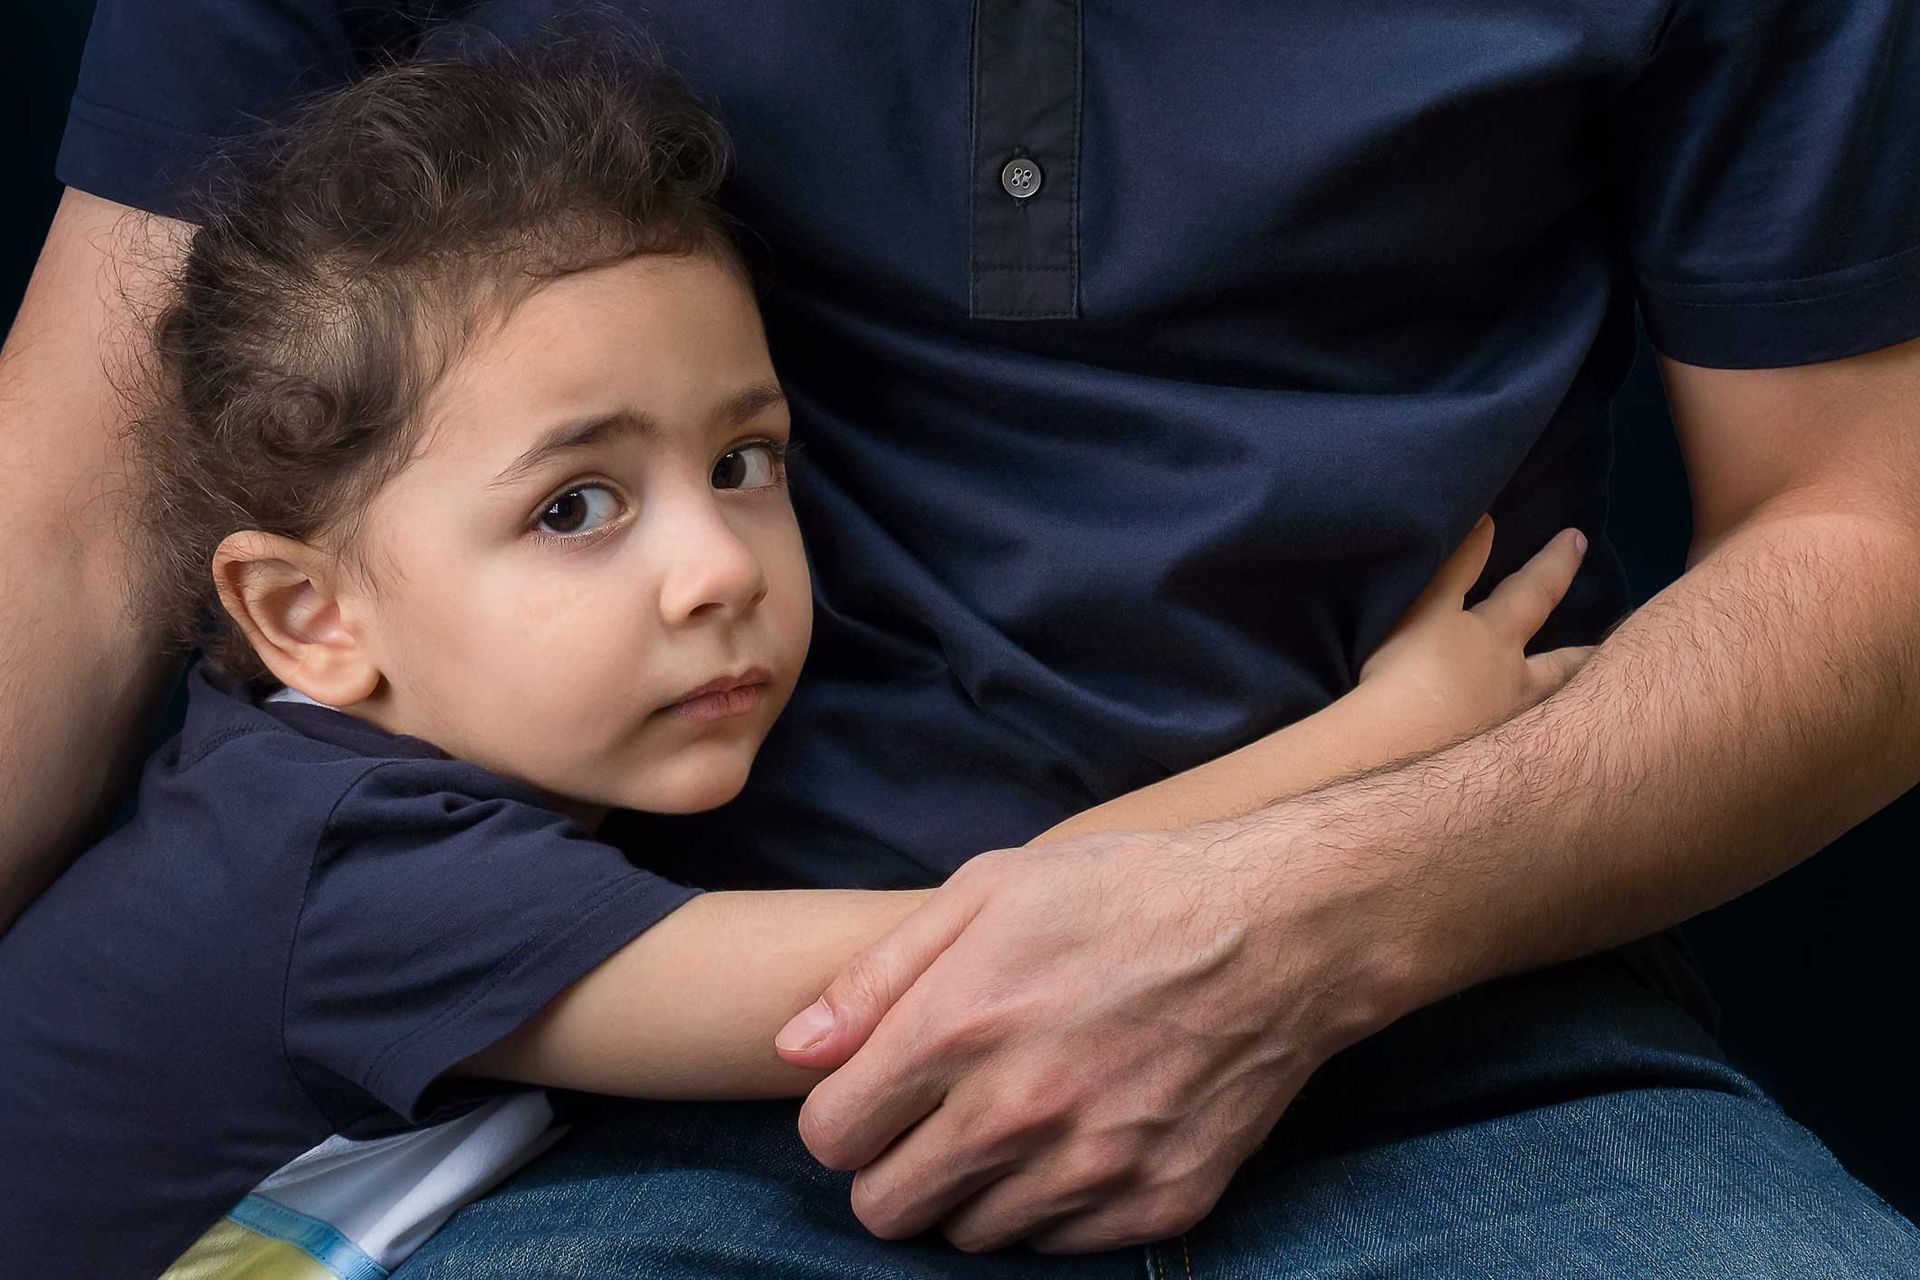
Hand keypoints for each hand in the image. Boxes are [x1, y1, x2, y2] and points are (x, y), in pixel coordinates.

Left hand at [773, 823, 1387, 1253]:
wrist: (1282, 930)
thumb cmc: (1127, 894)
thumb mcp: (989, 890)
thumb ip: (877, 976)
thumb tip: (794, 1049)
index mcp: (958, 1029)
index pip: (830, 1138)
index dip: (844, 1114)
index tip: (877, 1091)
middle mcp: (1016, 1114)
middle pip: (884, 1210)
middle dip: (892, 1167)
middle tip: (935, 1116)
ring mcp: (1090, 1169)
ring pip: (969, 1235)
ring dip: (974, 1189)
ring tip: (1021, 1116)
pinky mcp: (1156, 1204)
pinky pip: (1056, 1248)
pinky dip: (1053, 1206)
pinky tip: (1081, 1136)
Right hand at [1359, 514, 1592, 736]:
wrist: (1391, 749)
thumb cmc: (1407, 670)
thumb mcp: (1425, 609)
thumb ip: (1456, 566)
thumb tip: (1489, 520)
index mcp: (1500, 639)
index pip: (1535, 591)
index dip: (1555, 562)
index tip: (1578, 538)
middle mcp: (1518, 686)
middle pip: (1566, 667)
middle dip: (1589, 654)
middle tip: (1614, 649)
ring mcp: (1508, 730)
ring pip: (1552, 710)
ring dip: (1571, 700)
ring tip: (1585, 702)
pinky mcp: (1490, 766)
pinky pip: (1526, 745)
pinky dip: (1540, 738)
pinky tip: (1531, 745)